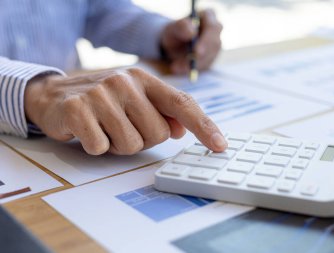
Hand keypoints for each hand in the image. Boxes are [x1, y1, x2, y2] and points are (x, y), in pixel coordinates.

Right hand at [25, 69, 226, 154]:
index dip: (204, 126)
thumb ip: (161, 112)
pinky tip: (88, 131)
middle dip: (142, 139)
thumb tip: (181, 129)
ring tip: (104, 128)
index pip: (182, 103)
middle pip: (158, 134)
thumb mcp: (134, 99)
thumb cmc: (102, 100)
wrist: (54, 94)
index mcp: (144, 79)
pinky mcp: (77, 109)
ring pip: (131, 144)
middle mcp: (125, 82)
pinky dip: (97, 146)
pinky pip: (102, 147)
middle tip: (122, 127)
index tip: (220, 146)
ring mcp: (100, 94)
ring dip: (118, 145)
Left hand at [160, 9, 222, 73]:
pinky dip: (191, 69)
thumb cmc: (174, 33)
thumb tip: (192, 31)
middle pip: (215, 44)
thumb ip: (181, 27)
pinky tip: (178, 69)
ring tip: (175, 67)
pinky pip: (204, 66)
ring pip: (210, 57)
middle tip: (188, 64)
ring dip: (193, 64)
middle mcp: (216, 31)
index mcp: (209, 16)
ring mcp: (216, 45)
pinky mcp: (212, 58)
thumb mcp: (173, 29)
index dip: (206, 40)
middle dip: (202, 56)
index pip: (213, 26)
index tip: (196, 51)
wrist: (173, 46)